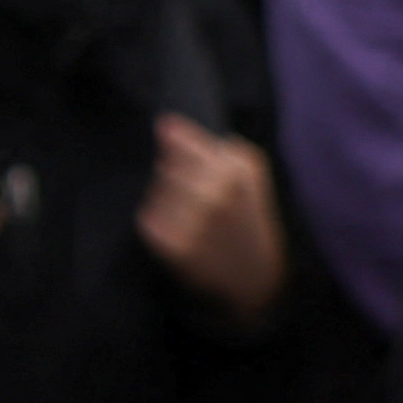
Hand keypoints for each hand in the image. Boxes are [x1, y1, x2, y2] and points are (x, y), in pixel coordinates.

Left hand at [135, 118, 288, 318]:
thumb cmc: (250, 221)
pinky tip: (183, 230)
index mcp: (232, 173)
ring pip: (155, 189)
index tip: (168, 132)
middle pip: (164, 164)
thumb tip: (169, 123)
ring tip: (193, 214)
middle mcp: (209, 194)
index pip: (178, 138)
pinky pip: (147, 216)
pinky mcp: (169, 244)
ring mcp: (188, 220)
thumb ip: (224, 148)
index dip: (173, 137)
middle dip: (174, 172)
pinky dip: (160, 219)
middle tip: (196, 194)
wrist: (254, 279)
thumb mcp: (252, 178)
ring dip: (166, 196)